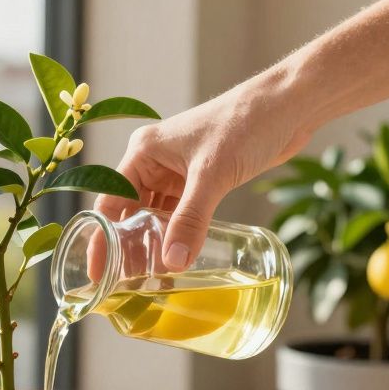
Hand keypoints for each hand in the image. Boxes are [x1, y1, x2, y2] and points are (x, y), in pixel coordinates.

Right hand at [94, 71, 313, 270]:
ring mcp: (176, 172)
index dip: (102, 238)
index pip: (110, 202)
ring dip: (154, 242)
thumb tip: (172, 262)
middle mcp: (153, 162)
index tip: (99, 273)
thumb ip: (191, 220)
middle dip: (128, 245)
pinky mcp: (199, 179)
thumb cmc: (246, 123)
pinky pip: (179, 214)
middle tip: (125, 284)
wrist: (289, 106)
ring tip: (149, 278)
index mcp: (143, 152)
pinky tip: (177, 257)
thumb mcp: (212, 175)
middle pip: (130, 212)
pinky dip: (177, 234)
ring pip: (155, 215)